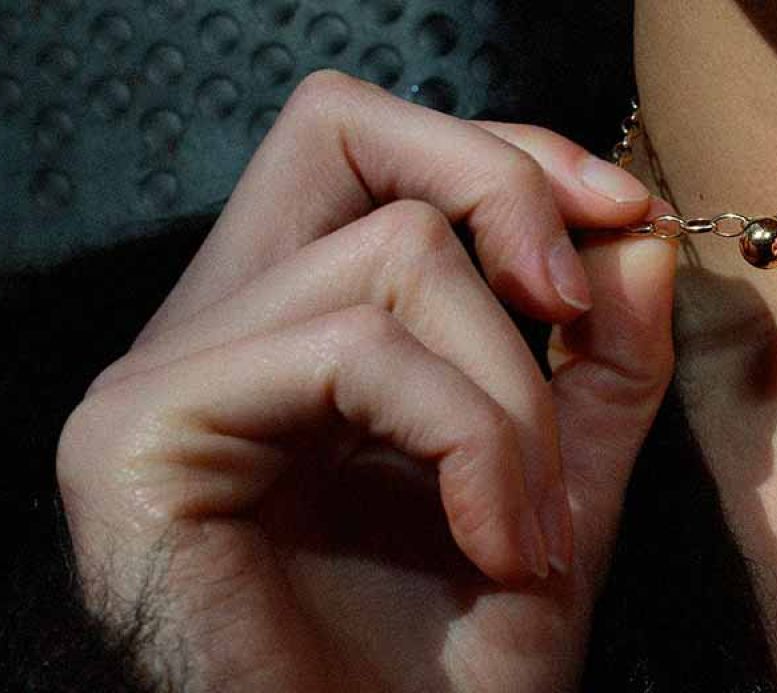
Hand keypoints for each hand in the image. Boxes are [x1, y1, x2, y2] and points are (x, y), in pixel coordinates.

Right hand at [58, 71, 674, 690]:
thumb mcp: (560, 494)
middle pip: (342, 132)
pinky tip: (495, 548)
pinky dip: (467, 442)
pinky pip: (353, 352)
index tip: (626, 216)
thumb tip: (637, 226)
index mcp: (286, 335)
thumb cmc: (450, 680)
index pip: (368, 149)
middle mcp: (208, 337)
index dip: (503, 156)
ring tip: (532, 535)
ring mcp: (159, 380)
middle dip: (503, 193)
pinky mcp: (139, 435)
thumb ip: (600, 366)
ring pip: (391, 257)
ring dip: (515, 401)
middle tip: (581, 319)